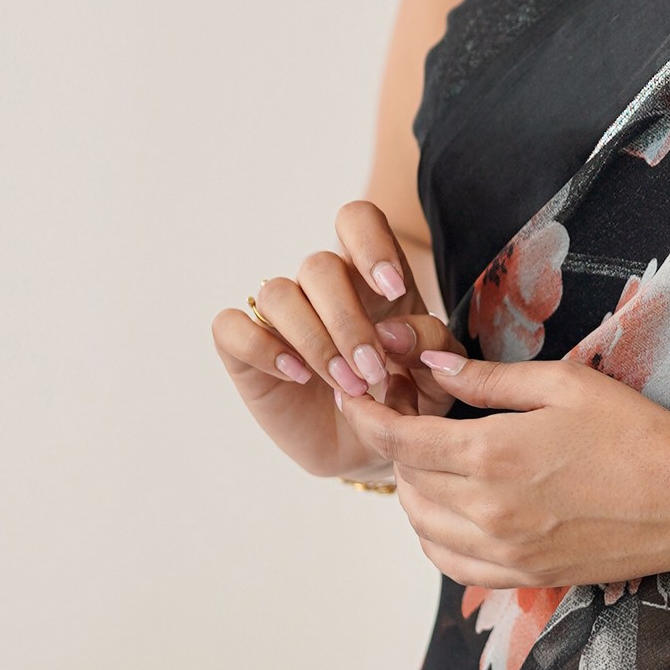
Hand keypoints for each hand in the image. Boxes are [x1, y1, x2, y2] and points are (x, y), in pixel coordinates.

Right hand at [210, 198, 464, 484]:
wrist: (367, 449)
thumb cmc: (405, 399)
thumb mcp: (438, 377)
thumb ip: (432, 345)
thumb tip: (394, 332)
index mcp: (369, 277)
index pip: (356, 221)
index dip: (370, 244)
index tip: (393, 291)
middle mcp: (320, 288)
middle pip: (318, 265)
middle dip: (347, 321)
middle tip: (372, 370)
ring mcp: (279, 317)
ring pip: (277, 293)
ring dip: (314, 341)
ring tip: (346, 386)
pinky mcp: (244, 349)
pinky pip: (231, 327)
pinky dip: (262, 348)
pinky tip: (297, 376)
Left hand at [383, 356, 669, 595]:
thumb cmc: (638, 435)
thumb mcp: (565, 385)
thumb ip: (490, 380)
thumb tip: (434, 369)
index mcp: (491, 456)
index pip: (400, 440)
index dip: (369, 415)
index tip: (358, 395)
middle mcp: (487, 512)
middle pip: (407, 481)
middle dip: (394, 445)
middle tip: (404, 414)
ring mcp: (505, 551)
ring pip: (422, 526)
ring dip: (412, 491)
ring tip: (428, 459)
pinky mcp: (525, 575)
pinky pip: (452, 565)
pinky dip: (434, 537)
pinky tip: (447, 512)